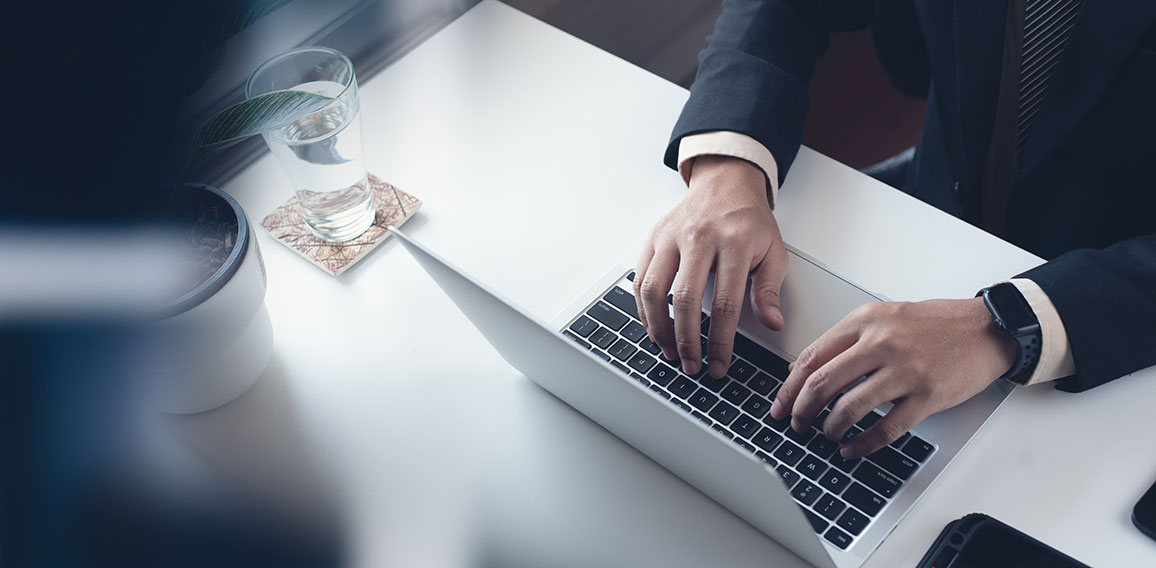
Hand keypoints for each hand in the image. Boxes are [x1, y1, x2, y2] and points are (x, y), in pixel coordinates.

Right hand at [634, 155, 787, 377]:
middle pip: (684, 300)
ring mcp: (672, 237)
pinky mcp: (654, 239)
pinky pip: (640, 279)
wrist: (725, 183)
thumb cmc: (749, 219)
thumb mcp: (773, 251)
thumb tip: (773, 323)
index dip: (720, 340)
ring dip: (659, 328)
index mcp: (734, 242)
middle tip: (692, 365)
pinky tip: (654, 326)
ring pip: (653, 290)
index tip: (719, 363)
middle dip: (686, 341)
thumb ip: (769, 289)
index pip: (725, 303)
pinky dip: (644, 309)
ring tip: (669, 350)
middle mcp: (699, 238)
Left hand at [769, 298, 1017, 458]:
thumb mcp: (884, 317)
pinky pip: (885, 428)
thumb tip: (809, 370)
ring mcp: (904, 370)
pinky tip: (851, 448)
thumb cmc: (935, 324)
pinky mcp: (926, 396)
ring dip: (830, 427)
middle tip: (796, 424)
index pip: (811, 356)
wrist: (986, 329)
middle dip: (801, 410)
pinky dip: (862, 443)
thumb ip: (848, 340)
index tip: (780, 404)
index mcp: (865, 321)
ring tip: (826, 434)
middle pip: (822, 383)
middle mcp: (881, 343)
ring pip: (849, 407)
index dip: (789, 387)